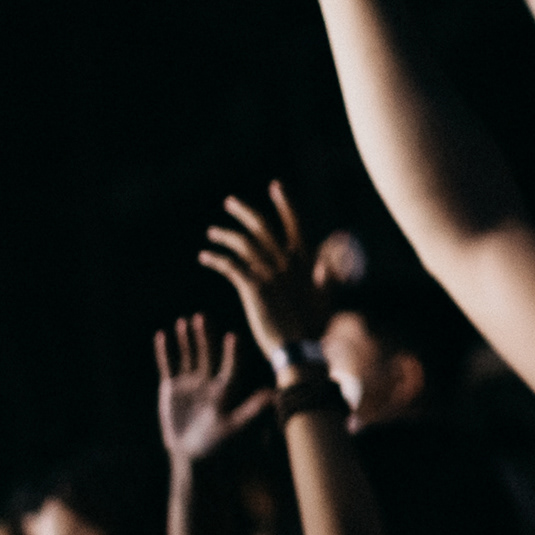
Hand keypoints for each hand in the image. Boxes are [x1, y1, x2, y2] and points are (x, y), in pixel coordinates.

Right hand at [154, 315, 273, 462]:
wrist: (191, 455)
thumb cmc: (216, 445)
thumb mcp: (234, 428)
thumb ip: (252, 411)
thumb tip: (273, 397)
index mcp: (225, 389)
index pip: (230, 366)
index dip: (231, 353)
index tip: (233, 337)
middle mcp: (209, 381)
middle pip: (207, 354)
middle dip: (204, 336)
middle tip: (202, 317)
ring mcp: (190, 383)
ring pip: (188, 355)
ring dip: (186, 339)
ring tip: (184, 321)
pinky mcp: (172, 388)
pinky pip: (168, 365)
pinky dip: (164, 351)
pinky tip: (162, 335)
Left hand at [200, 180, 325, 367]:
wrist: (300, 348)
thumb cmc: (313, 328)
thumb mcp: (324, 298)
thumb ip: (326, 276)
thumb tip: (330, 257)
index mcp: (305, 262)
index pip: (294, 224)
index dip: (286, 204)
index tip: (275, 186)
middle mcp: (286, 262)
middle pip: (262, 227)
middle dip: (244, 211)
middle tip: (229, 203)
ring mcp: (269, 273)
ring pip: (242, 243)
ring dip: (224, 236)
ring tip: (212, 234)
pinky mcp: (252, 287)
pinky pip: (229, 265)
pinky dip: (215, 259)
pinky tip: (205, 257)